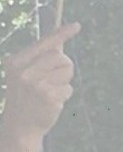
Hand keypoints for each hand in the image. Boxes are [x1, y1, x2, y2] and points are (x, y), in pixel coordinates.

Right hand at [0, 23, 79, 140]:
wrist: (20, 125)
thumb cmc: (26, 97)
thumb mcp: (25, 74)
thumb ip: (40, 58)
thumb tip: (59, 42)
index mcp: (17, 62)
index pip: (44, 43)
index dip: (62, 34)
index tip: (77, 25)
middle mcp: (24, 71)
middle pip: (61, 57)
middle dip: (63, 68)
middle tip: (52, 81)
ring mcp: (36, 84)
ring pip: (67, 72)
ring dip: (63, 82)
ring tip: (50, 91)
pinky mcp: (48, 96)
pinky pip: (68, 88)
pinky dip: (64, 95)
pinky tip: (52, 102)